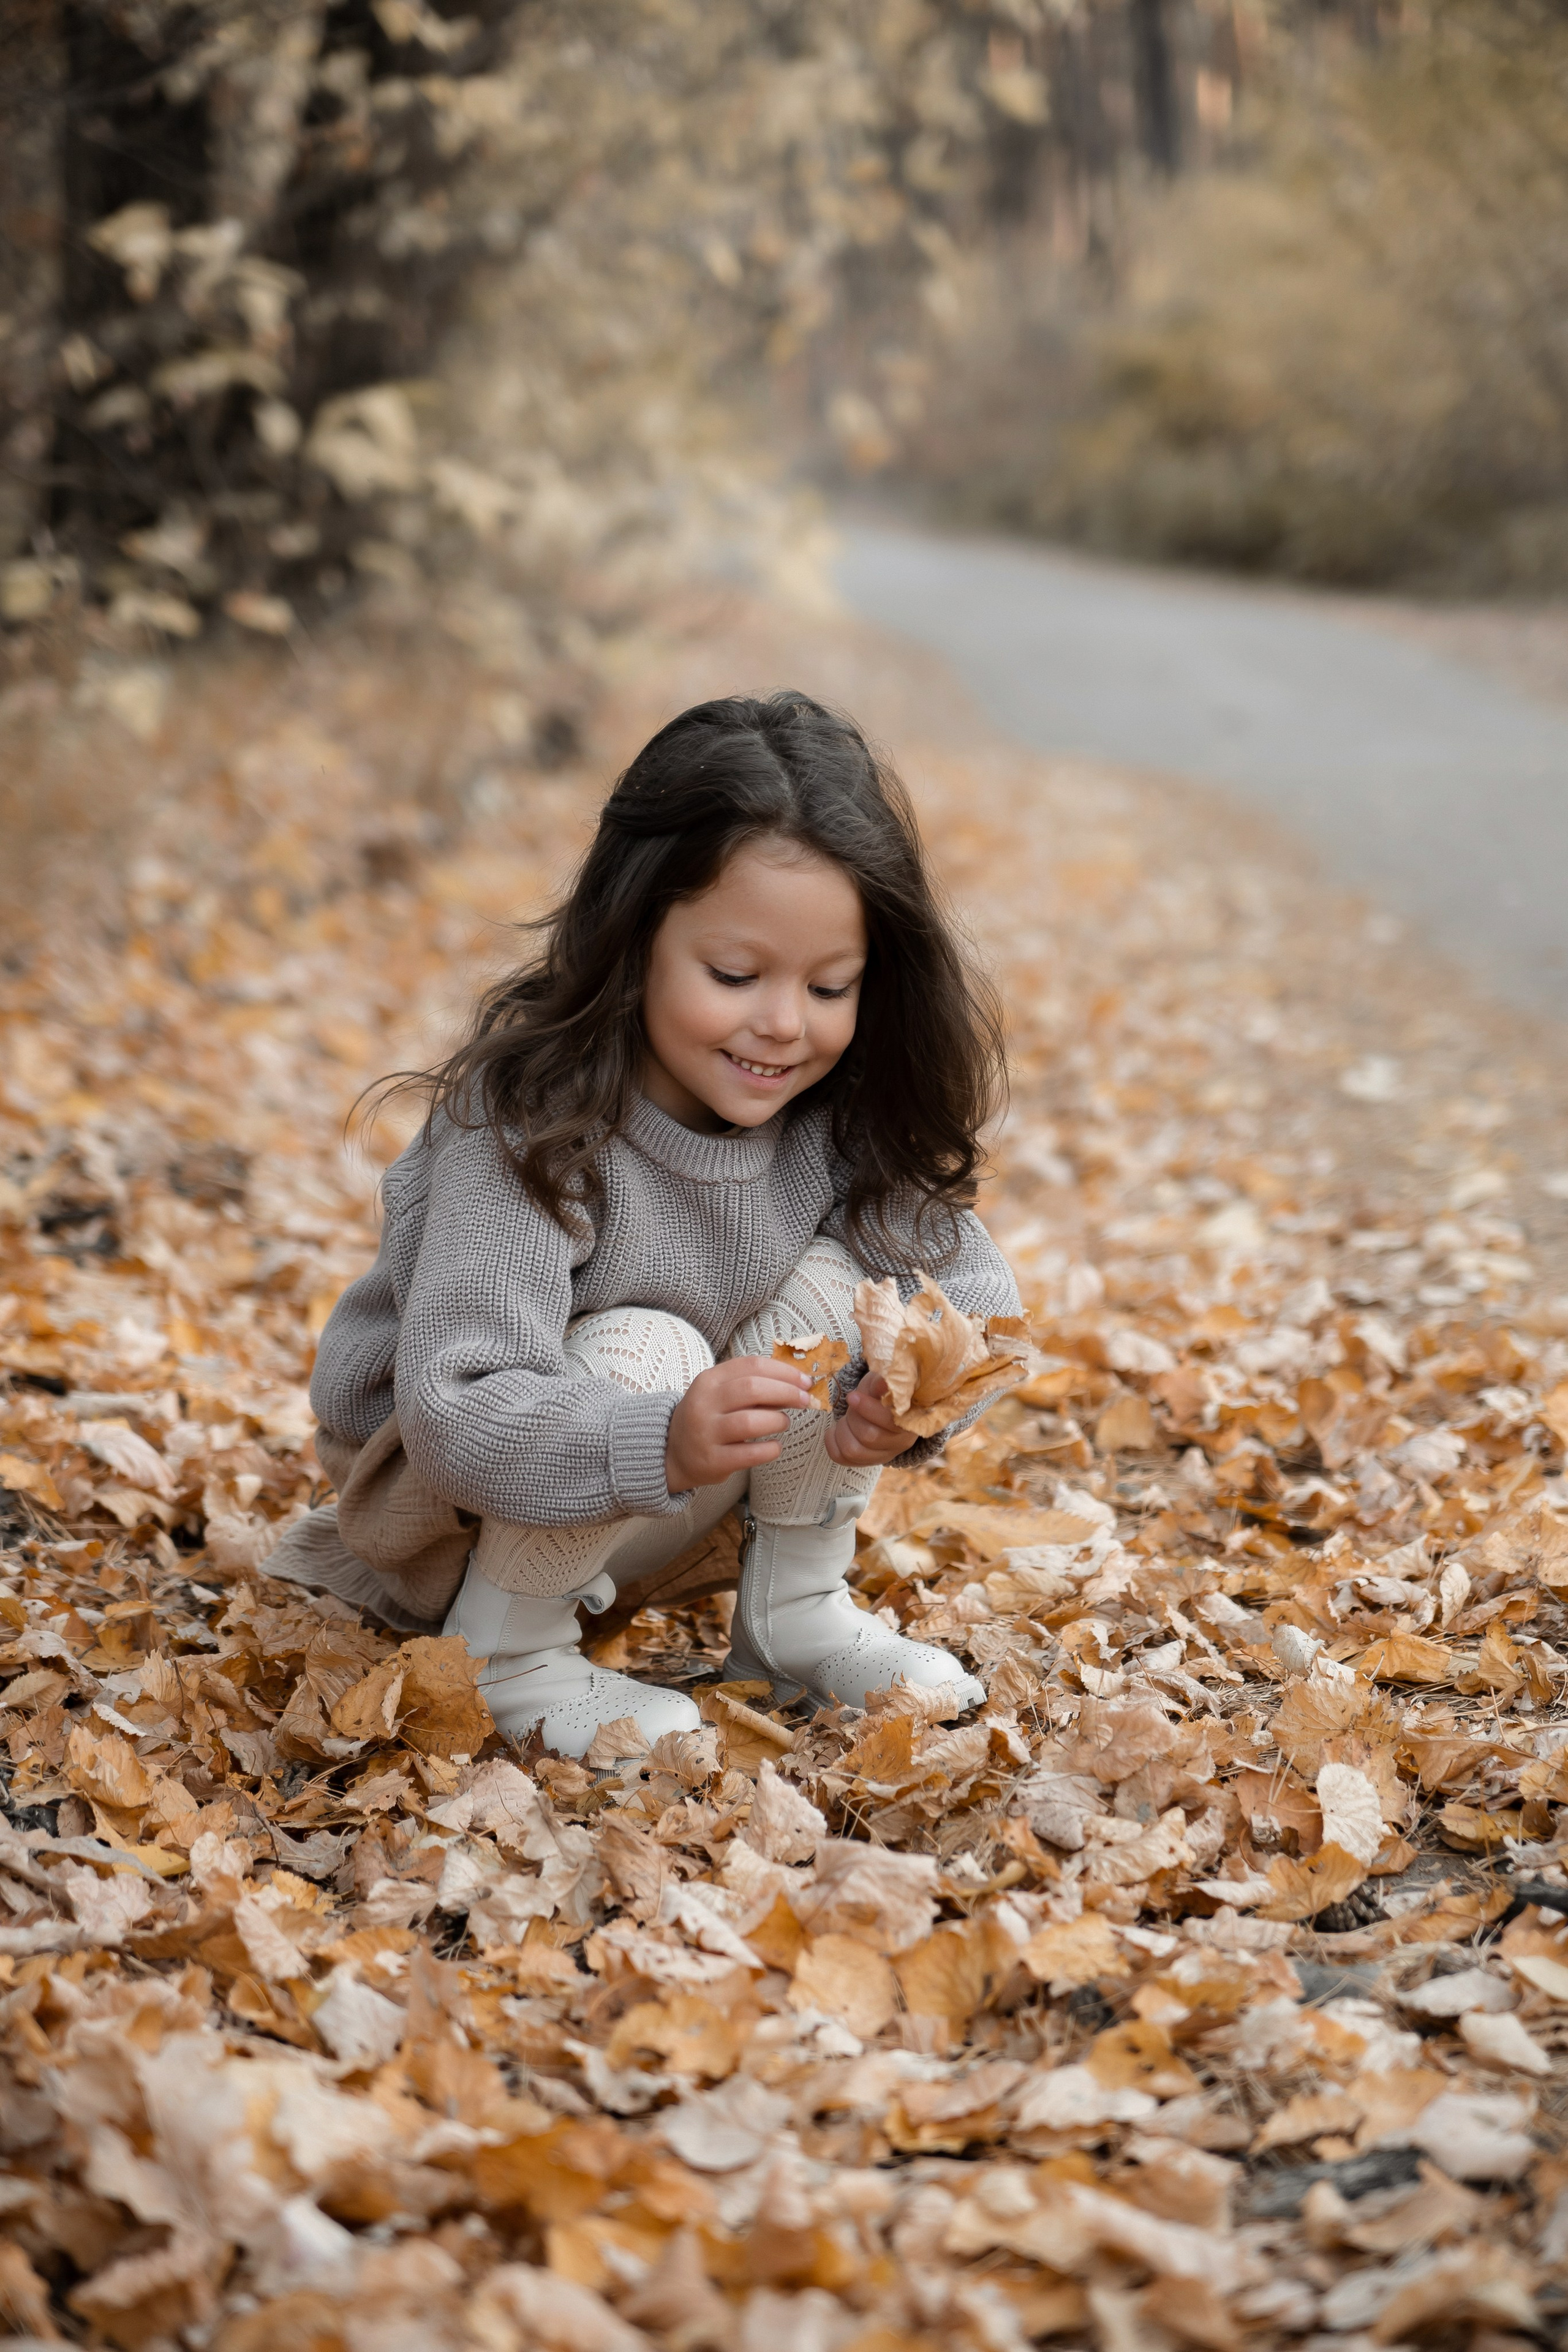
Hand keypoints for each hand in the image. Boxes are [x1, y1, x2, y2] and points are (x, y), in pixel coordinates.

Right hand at [665, 1356, 812, 1490]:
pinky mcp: (712, 1460)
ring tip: (783, 1422)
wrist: (674, 1452)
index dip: (784, 1371)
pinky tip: (774, 1446)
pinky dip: (770, 1449)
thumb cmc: (708, 1418)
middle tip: (805, 1401)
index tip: (805, 1381)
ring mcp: (706, 1433)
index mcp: (709, 1380)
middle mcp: (704, 1403)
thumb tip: (796, 1384)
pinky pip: (750, 1454)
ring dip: (777, 1420)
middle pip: (752, 1389)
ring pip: (750, 1422)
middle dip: (787, 1393)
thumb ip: (751, 1385)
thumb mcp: (720, 1393)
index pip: (752, 1365)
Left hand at [824, 1374, 915, 1467]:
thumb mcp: (880, 1382)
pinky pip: (841, 1458)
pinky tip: (835, 1430)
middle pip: (869, 1436)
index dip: (868, 1409)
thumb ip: (881, 1383)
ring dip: (842, 1430)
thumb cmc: (881, 1393)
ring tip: (844, 1418)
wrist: (879, 1407)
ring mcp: (885, 1456)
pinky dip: (832, 1442)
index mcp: (909, 1420)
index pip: (889, 1422)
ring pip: (853, 1450)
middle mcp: (901, 1442)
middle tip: (851, 1404)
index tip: (851, 1396)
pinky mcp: (867, 1462)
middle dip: (853, 1417)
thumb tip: (882, 1384)